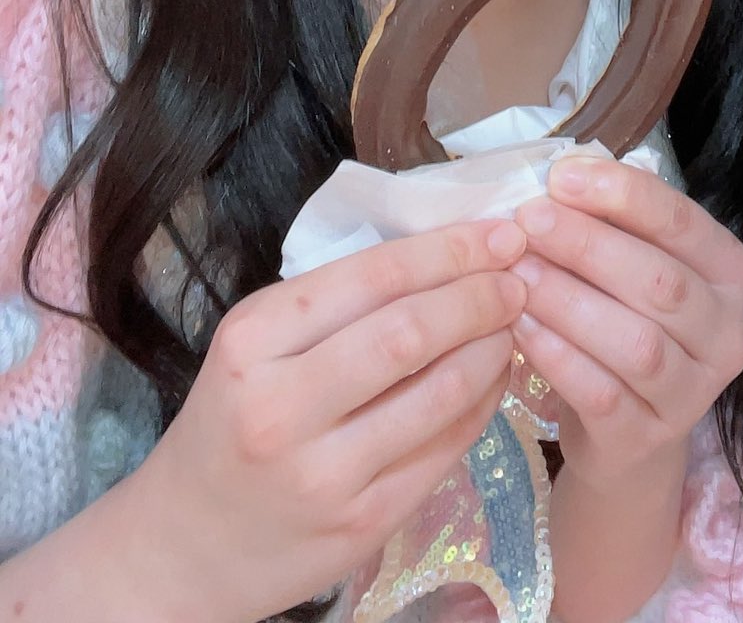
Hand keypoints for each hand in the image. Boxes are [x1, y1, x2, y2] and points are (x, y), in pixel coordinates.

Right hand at [116, 220, 527, 622]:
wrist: (183, 549)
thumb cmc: (230, 424)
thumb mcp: (255, 347)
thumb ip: (335, 302)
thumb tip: (445, 249)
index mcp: (253, 341)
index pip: (373, 277)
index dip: (449, 250)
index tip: (499, 233)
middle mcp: (282, 408)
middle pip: (411, 332)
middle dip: (481, 295)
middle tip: (519, 275)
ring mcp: (323, 474)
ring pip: (439, 392)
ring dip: (493, 348)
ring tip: (514, 321)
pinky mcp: (360, 524)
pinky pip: (444, 449)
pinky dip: (482, 403)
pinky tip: (494, 376)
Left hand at [509, 159, 742, 497]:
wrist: (628, 438)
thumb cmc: (626, 325)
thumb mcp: (633, 269)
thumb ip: (614, 223)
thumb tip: (563, 174)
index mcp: (729, 273)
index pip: (683, 222)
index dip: (624, 194)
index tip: (561, 176)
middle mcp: (726, 332)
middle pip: (660, 281)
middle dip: (588, 244)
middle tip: (528, 221)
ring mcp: (693, 392)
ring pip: (636, 341)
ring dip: (570, 301)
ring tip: (517, 274)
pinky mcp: (650, 437)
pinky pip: (603, 393)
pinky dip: (559, 357)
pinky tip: (520, 328)